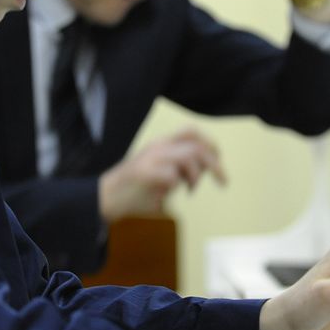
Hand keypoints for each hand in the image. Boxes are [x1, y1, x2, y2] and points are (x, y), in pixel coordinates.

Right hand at [97, 128, 226, 222]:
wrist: (105, 197)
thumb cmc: (136, 189)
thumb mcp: (161, 173)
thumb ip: (181, 167)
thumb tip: (206, 166)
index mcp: (161, 144)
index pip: (191, 132)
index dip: (210, 144)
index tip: (218, 159)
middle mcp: (157, 147)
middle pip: (196, 146)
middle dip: (215, 164)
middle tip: (223, 181)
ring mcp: (151, 159)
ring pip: (188, 158)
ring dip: (195, 177)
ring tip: (190, 189)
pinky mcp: (145, 174)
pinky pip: (172, 177)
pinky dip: (175, 187)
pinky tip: (167, 195)